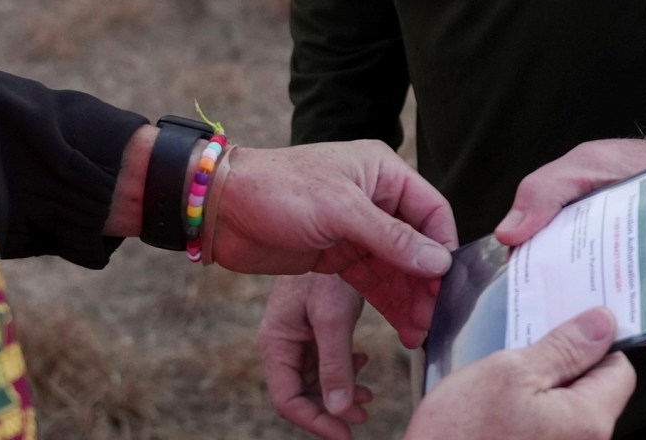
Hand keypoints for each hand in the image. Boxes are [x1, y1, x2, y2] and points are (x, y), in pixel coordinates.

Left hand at [209, 140, 454, 342]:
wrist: (222, 209)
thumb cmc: (277, 191)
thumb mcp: (339, 210)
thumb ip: (391, 238)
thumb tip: (439, 263)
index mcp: (381, 171)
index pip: (432, 209)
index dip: (444, 246)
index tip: (448, 284)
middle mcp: (374, 198)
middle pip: (417, 244)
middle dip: (426, 282)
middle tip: (432, 319)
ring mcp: (356, 228)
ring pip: (397, 268)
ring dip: (410, 299)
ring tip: (419, 333)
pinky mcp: (337, 255)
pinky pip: (373, 281)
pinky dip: (389, 303)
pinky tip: (403, 327)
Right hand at [259, 272, 373, 439]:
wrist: (330, 227)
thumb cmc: (324, 269)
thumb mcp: (331, 317)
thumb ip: (335, 365)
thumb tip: (340, 411)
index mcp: (276, 342)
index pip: (287, 400)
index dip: (316, 422)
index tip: (346, 433)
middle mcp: (284, 342)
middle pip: (303, 394)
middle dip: (332, 409)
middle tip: (363, 416)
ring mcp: (299, 334)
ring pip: (318, 378)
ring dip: (342, 390)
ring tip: (368, 396)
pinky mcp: (315, 324)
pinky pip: (327, 359)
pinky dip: (346, 368)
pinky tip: (363, 363)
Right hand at [403, 307, 636, 439]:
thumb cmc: (462, 435)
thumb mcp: (509, 372)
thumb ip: (563, 348)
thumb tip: (602, 324)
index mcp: (588, 420)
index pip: (619, 369)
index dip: (592, 344)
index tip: (565, 329)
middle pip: (593, 389)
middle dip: (560, 365)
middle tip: (522, 350)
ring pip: (566, 408)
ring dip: (539, 388)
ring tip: (500, 382)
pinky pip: (548, 427)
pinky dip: (528, 411)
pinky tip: (496, 406)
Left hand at [497, 136, 645, 341]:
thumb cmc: (640, 164)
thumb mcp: (586, 162)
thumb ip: (545, 193)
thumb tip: (509, 235)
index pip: (608, 275)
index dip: (562, 286)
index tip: (532, 286)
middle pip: (613, 306)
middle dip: (572, 305)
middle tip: (538, 298)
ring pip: (625, 322)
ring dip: (590, 314)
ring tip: (555, 300)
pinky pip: (637, 326)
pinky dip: (610, 318)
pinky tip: (582, 301)